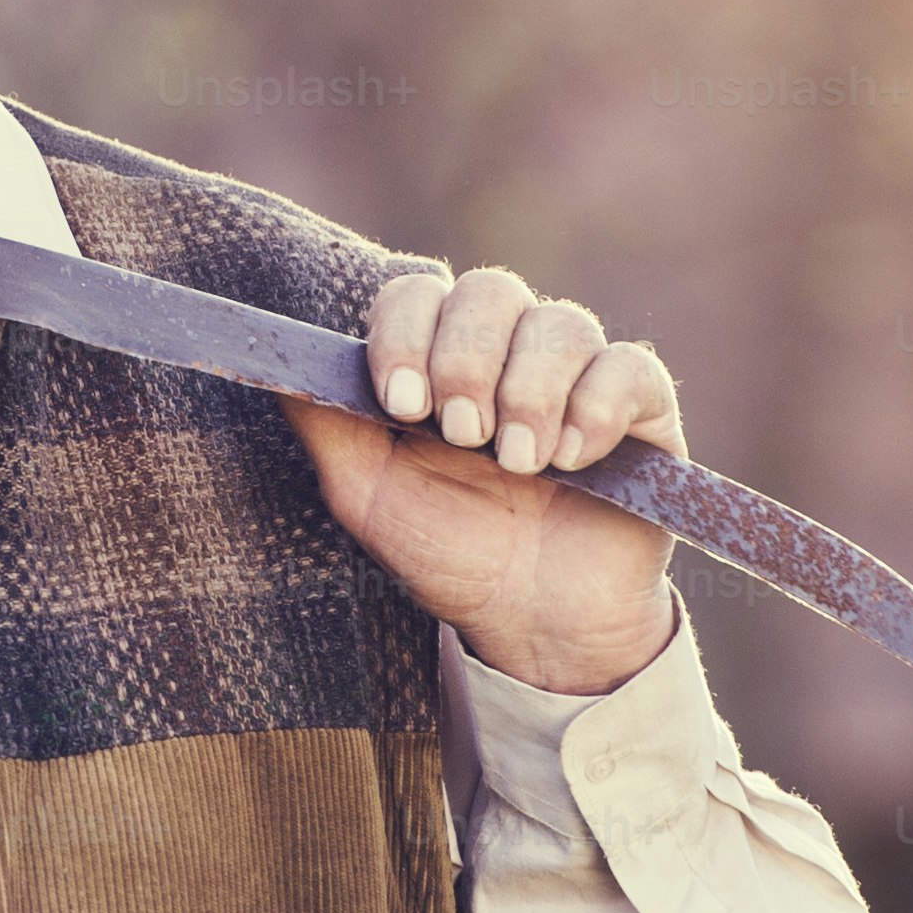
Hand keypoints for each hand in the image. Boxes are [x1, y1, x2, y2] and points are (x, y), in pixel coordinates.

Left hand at [276, 268, 683, 696]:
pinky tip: (573, 458)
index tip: (401, 406)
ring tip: (518, 463)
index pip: (416, 293)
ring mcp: (579, 373)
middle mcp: (510, 349)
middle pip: (491, 289)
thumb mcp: (366, 494)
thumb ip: (325, 424)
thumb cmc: (448, 550)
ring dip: (530, 393)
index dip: (405, 335)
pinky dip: (596, 406)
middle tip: (462, 437)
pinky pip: (630, 366)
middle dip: (467, 360)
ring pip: (562, 322)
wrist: (532, 623)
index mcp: (440, 357)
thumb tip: (270, 360)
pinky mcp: (641, 407)